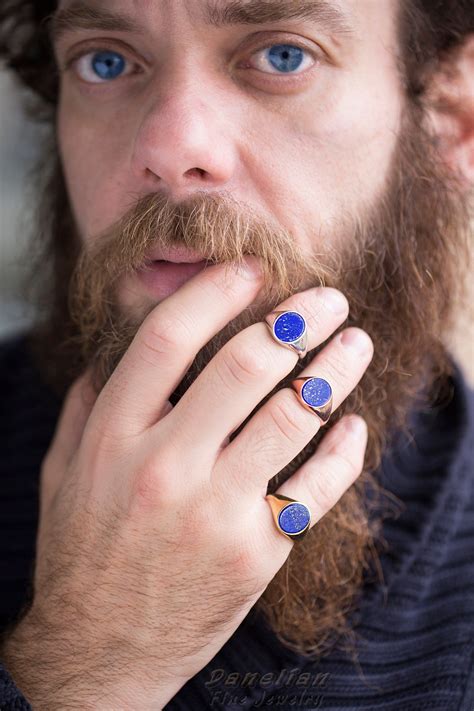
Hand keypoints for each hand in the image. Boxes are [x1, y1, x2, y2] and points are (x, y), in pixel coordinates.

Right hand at [2, 258, 372, 709]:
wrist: (99, 651)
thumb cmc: (80, 553)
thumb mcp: (63, 472)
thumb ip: (88, 403)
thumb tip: (119, 345)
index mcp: (112, 437)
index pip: (168, 338)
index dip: (217, 291)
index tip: (254, 271)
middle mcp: (162, 467)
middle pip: (244, 366)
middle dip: (297, 321)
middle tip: (327, 300)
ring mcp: (213, 513)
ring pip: (292, 417)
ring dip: (334, 370)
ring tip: (355, 343)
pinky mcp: (255, 554)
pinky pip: (316, 487)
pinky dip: (345, 450)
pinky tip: (352, 425)